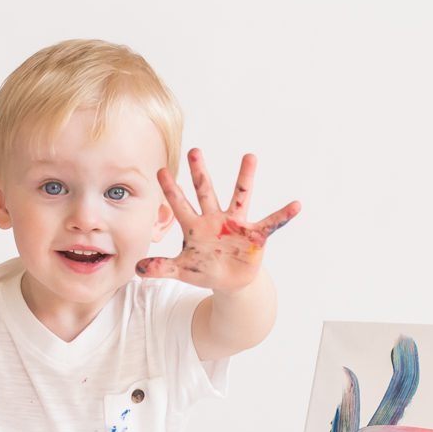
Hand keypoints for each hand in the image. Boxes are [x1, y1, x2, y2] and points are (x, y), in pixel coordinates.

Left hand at [136, 149, 300, 291]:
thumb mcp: (182, 271)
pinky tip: (295, 205)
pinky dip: (283, 215)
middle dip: (200, 173)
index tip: (160, 170)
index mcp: (195, 227)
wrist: (230, 281)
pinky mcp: (254, 235)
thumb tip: (136, 269)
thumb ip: (161, 268)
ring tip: (249, 156)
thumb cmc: (206, 270)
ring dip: (245, 177)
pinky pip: (271, 223)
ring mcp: (236, 225)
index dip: (171, 189)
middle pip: (206, 192)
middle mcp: (215, 219)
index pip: (180, 204)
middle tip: (194, 150)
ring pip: (240, 196)